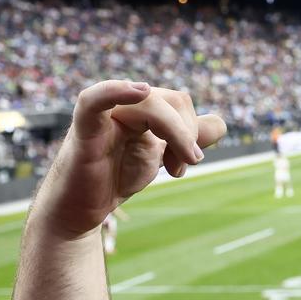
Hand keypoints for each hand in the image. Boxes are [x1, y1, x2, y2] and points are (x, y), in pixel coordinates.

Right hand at [37, 80, 226, 235]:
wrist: (81, 208)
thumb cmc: (115, 176)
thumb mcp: (159, 156)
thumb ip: (186, 139)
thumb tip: (219, 123)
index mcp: (142, 109)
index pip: (180, 102)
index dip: (192, 130)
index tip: (187, 163)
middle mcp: (124, 106)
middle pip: (171, 99)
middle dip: (186, 135)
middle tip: (180, 169)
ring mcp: (104, 115)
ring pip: (148, 102)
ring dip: (175, 133)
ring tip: (179, 167)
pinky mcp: (84, 130)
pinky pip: (94, 100)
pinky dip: (117, 91)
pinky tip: (140, 91)